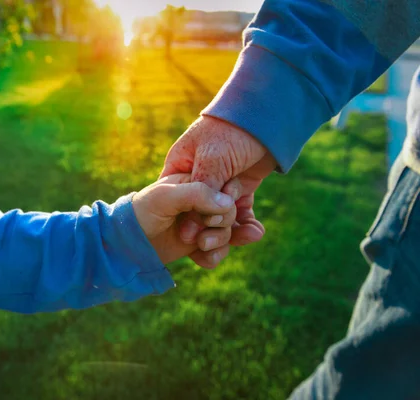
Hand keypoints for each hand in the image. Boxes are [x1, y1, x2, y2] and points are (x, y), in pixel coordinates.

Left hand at [132, 174, 240, 267]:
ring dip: (219, 241)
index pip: (225, 187)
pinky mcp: (200, 243)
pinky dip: (214, 256)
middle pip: (230, 211)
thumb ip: (196, 194)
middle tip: (202, 232)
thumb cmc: (142, 212)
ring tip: (200, 245)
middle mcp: (202, 201)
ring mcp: (202, 223)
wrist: (127, 243)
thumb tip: (228, 203)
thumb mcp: (165, 196)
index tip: (209, 215)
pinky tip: (202, 257)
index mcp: (196, 182)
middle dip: (220, 224)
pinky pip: (220, 250)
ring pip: (228, 231)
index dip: (225, 202)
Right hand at [161, 116, 276, 247]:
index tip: (191, 237)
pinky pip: (239, 214)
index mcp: (180, 169)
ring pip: (219, 218)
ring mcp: (219, 188)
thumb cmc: (232, 132)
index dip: (182, 221)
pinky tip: (255, 231)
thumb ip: (202, 191)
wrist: (268, 116)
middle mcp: (197, 181)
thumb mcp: (213, 159)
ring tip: (242, 236)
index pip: (175, 201)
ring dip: (229, 231)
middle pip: (197, 215)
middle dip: (208, 229)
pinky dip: (246, 225)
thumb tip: (191, 229)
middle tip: (213, 241)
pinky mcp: (239, 191)